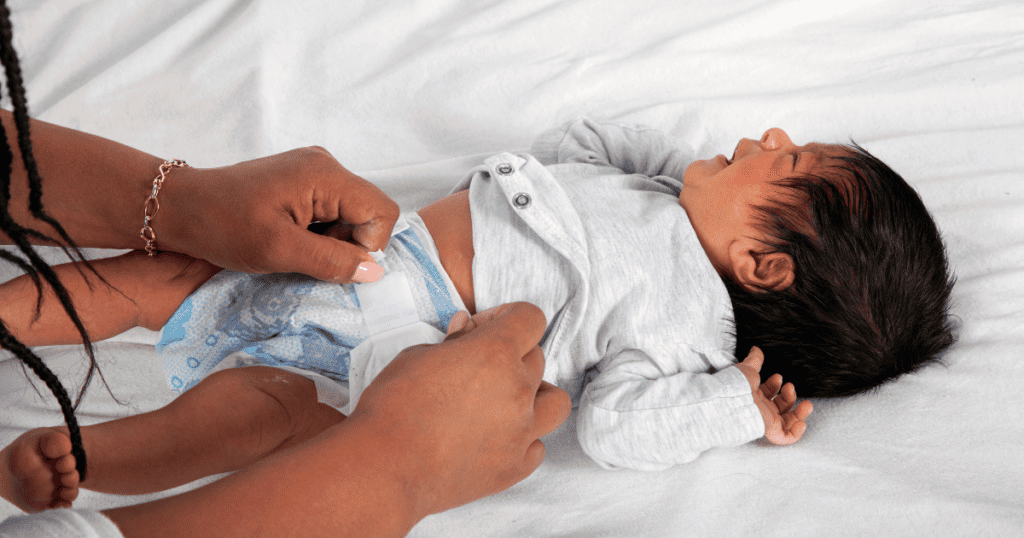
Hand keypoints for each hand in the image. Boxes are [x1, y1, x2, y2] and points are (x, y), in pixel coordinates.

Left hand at [159, 146, 398, 282]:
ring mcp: (314, 170)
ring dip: (332, 240)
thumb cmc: (223, 226)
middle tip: (307, 256)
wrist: (180, 207)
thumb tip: (375, 272)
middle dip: (348, 243)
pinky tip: (291, 238)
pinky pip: (332, 210)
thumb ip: (332, 260)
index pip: (381, 211)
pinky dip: (319, 232)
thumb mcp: (279, 250)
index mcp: (325, 174)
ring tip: (294, 247)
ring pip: (351, 214)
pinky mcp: (302, 180)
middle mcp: (326, 164)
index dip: (368, 245)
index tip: (331, 260)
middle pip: (368, 212)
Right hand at [353, 303, 571, 518]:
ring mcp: (521, 431)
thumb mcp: (418, 356)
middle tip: (477, 366)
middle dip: (511, 355)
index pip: (530, 318)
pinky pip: (537, 446)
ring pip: (555, 402)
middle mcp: (517, 389)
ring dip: (536, 396)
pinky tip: (496, 437)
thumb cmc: (393, 407)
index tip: (485, 328)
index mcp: (496, 352)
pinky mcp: (514, 467)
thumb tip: (467, 330)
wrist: (385, 467)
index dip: (508, 317)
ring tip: (504, 401)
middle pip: (537, 358)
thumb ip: (453, 342)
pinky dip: (523, 439)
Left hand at [734, 347, 812, 444]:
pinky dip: (796, 432)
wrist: (730, 398)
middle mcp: (759, 409)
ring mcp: (765, 420)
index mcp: (753, 395)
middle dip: (790, 397)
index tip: (777, 377)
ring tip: (807, 404)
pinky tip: (801, 422)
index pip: (768, 394)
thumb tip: (756, 349)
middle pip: (779, 407)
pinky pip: (785, 437)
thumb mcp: (747, 369)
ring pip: (786, 422)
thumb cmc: (736, 384)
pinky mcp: (769, 429)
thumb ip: (754, 360)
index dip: (775, 385)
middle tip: (790, 387)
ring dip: (799, 413)